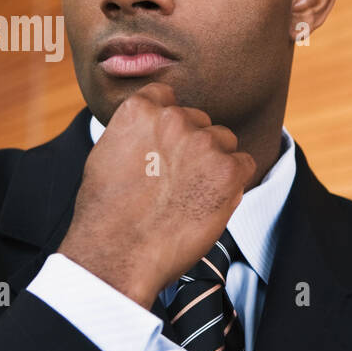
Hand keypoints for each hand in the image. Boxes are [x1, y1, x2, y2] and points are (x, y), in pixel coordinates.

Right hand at [57, 83, 256, 309]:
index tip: (164, 147)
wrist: (118, 254)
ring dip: (214, 162)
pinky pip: (245, 164)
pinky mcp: (228, 168)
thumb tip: (150, 128)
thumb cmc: (107, 214)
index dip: (169, 125)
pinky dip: (234, 183)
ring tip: (189, 195)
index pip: (167, 97)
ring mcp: (203, 141)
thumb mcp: (107, 155)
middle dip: (193, 146)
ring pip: (224, 140)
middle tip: (175, 182)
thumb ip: (135, 132)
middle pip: (200, 121)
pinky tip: (209, 202)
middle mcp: (174, 118)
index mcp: (140, 110)